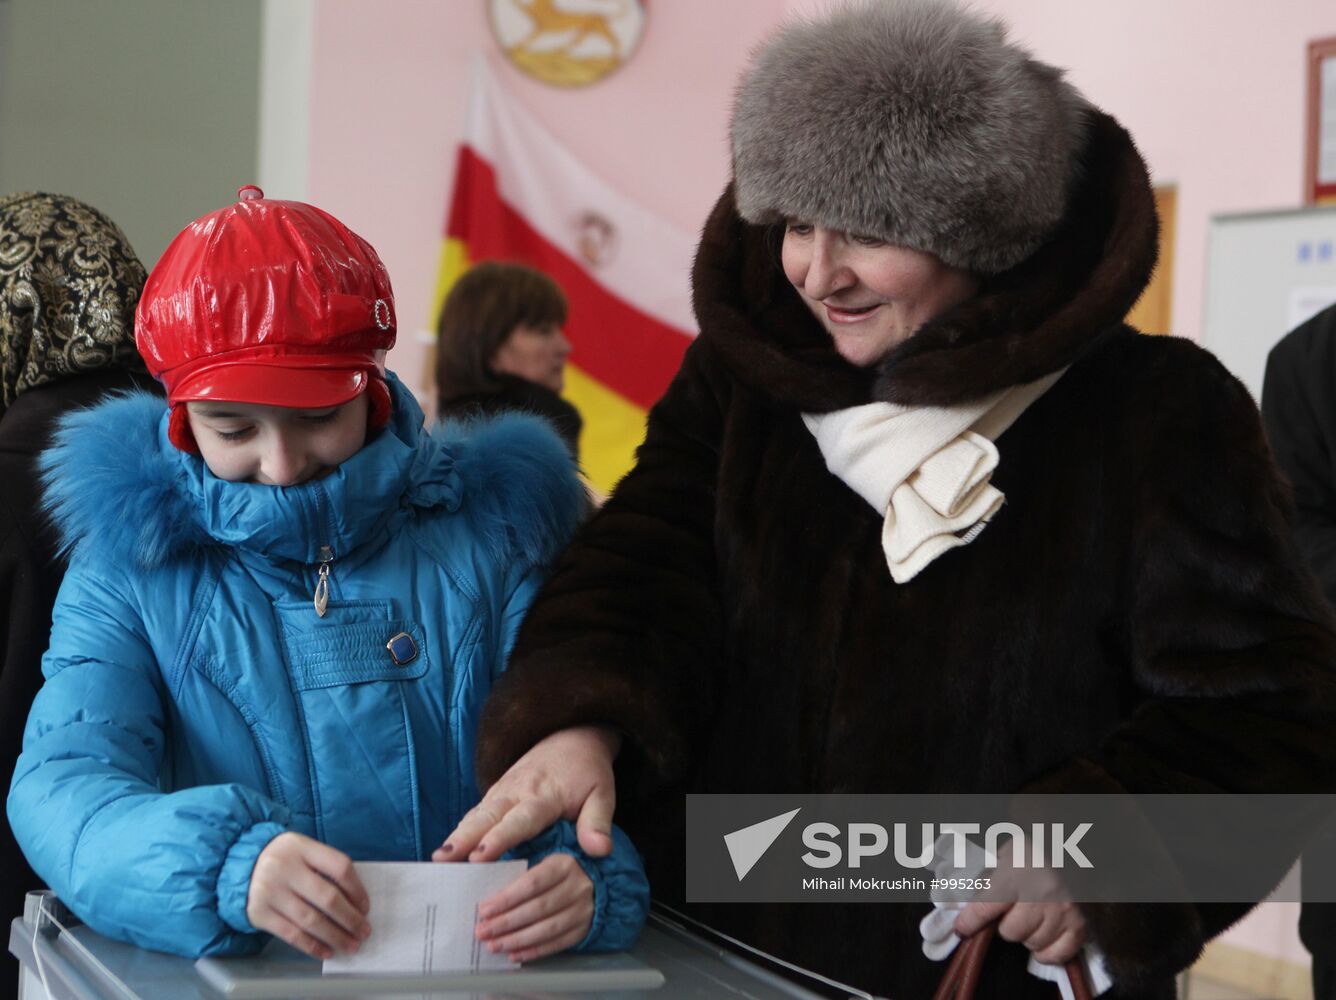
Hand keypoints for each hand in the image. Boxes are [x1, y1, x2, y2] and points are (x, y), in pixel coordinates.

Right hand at [245, 832, 370, 959]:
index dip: (357, 889)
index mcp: (302, 847)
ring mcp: (269, 891)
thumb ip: (326, 868)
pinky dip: (312, 946)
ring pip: (310, 920)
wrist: (243, 866)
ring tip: (351, 945)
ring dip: (335, 936)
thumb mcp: (305, 851)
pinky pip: (291, 934)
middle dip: (350, 919)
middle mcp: (284, 867)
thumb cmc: (287, 860)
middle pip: (327, 897)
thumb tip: (356, 904)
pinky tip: (327, 951)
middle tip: (364, 932)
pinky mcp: (259, 913)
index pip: (339, 866)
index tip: (366, 907)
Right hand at [434, 726, 619, 861]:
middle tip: (443, 859)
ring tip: (437, 859)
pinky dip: (459, 831)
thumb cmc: (588, 771)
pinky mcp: (496, 793)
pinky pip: (476, 813)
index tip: (479, 856)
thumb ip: (598, 822)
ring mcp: (503, 790)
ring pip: (476, 815)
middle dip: (464, 838)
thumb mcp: (603, 793)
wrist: (572, 735)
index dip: (499, 838)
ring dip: (456, 835)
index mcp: (544, 795)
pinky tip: (446, 853)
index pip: (519, 819)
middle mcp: (517, 791)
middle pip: (487, 816)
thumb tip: (600, 851)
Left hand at [474, 853, 594, 961]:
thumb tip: (486, 888)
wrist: (593, 883)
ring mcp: (582, 910)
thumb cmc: (556, 873)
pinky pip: (556, 944)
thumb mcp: (543, 859)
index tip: (484, 910)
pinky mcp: (583, 930)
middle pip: (538, 908)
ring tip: (494, 945)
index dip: (506, 898)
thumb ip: (518, 872)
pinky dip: (533, 951)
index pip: (532, 883)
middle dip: (506, 922)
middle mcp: (577, 887)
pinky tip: (514, 955)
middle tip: (482, 931)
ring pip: (547, 929)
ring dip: (516, 940)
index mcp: (563, 864)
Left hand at [953, 861, 1086, 964]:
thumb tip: (962, 906)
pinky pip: (1056, 954)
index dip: (969, 922)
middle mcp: (1042, 894)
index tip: (961, 928)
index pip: (985, 907)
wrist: (1070, 846)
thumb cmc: (1033, 849)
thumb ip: (985, 879)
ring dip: (1027, 934)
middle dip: (1005, 924)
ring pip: (1032, 943)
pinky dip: (1048, 950)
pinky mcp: (1080, 925)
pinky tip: (1044, 934)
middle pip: (1010, 932)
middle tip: (1011, 911)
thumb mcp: (1005, 854)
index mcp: (1018, 872)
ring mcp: (1063, 912)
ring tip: (1031, 917)